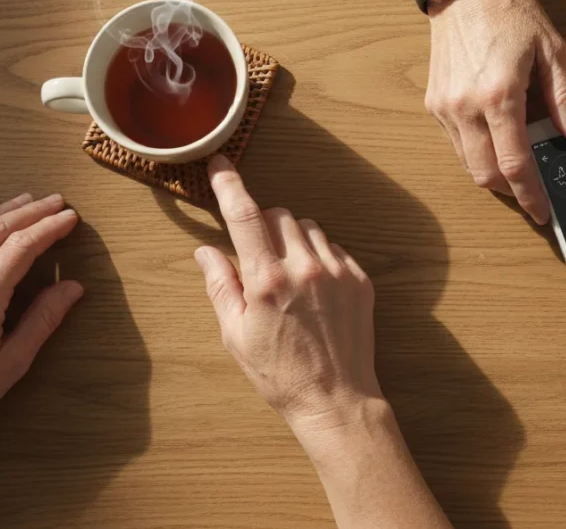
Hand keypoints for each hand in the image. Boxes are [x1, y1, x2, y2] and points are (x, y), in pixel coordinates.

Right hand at [195, 156, 379, 431]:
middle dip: (262, 225)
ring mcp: (338, 272)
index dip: (230, 185)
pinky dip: (319, 257)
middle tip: (257, 257)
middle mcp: (305, 268)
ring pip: (308, 227)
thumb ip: (220, 285)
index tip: (221, 166)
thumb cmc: (280, 373)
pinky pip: (334, 248)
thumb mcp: (235, 334)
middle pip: (278, 215)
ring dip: (292, 238)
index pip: (245, 215)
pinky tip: (313, 289)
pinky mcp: (360, 280)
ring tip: (287, 276)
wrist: (335, 399)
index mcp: (267, 280)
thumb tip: (205, 251)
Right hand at [426, 0, 565, 222]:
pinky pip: (457, 143)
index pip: (515, 164)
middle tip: (533, 194)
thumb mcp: (551, 50)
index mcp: (499, 96)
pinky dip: (477, 152)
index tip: (543, 212)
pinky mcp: (434, 103)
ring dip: (493, 173)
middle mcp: (466, 107)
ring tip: (517, 169)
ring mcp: (445, 108)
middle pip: (486, 175)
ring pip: (468, 163)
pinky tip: (496, 141)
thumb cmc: (509, 11)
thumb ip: (564, 98)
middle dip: (511, 192)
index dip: (531, 196)